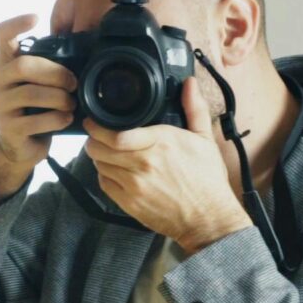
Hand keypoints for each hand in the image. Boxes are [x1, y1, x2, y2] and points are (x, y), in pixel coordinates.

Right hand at [0, 12, 75, 167]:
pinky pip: (38, 120)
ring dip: (60, 98)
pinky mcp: (8, 129)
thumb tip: (72, 22)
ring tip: (71, 103)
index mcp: (4, 64)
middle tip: (73, 83)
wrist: (20, 146)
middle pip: (24, 65)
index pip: (1, 36)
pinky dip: (58, 118)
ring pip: (32, 93)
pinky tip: (66, 118)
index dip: (16, 24)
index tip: (35, 17)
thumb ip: (48, 58)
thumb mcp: (38, 80)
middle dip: (56, 73)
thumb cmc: (33, 107)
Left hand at [83, 76, 252, 254]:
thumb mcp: (205, 140)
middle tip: (97, 135)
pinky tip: (115, 171)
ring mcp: (134, 185)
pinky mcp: (129, 203)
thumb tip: (190, 83)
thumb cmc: (207, 181)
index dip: (97, 125)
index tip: (94, 120)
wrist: (208, 219)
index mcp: (160, 143)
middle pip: (99, 148)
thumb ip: (194, 109)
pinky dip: (105, 175)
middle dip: (94, 139)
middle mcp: (144, 163)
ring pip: (100, 165)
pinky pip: (104, 184)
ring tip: (107, 152)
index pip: (114, 133)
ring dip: (99, 157)